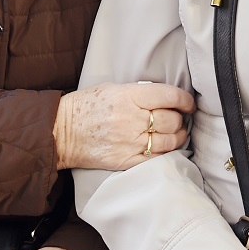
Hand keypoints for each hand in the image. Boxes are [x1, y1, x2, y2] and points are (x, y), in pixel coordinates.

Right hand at [54, 82, 195, 169]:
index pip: (169, 96)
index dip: (185, 100)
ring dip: (178, 137)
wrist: (60, 132)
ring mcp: (129, 142)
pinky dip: (165, 153)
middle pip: (172, 120)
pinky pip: (155, 158)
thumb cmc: (85, 107)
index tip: (188, 104)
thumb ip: (138, 92)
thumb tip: (164, 98)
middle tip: (179, 119)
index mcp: (128, 96)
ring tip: (177, 134)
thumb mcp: (112, 88)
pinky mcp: (125, 161)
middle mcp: (131, 119)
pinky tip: (165, 148)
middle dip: (180, 119)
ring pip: (169, 141)